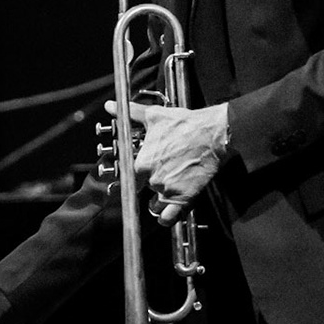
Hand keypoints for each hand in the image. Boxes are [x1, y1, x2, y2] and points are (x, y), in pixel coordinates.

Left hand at [111, 99, 228, 225]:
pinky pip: (168, 218)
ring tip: (166, 190)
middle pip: (142, 191)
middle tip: (160, 175)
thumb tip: (111, 106)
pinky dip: (166, 218)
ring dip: (157, 202)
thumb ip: (130, 113)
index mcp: (141, 162)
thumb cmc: (185, 124)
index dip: (133, 178)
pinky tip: (168, 213)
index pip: (128, 178)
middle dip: (149, 185)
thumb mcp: (154, 116)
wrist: (213, 133)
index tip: (137, 176)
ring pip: (154, 205)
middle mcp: (152, 179)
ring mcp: (167, 190)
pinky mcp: (184, 198)